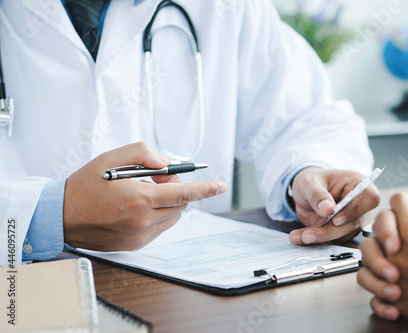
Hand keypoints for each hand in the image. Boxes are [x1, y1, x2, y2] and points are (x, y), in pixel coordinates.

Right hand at [63, 142, 226, 250]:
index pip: (184, 194)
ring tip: (141, 193)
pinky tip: (136, 207)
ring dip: (167, 202)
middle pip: (180, 204)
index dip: (205, 189)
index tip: (221, 186)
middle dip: (176, 189)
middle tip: (155, 178)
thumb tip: (165, 164)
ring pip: (171, 216)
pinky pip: (159, 227)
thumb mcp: (111, 158)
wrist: (60, 216)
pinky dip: (157, 215)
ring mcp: (140, 236)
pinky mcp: (135, 245)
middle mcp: (143, 221)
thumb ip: (142, 153)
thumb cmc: (84, 186)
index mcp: (141, 200)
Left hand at [288, 168, 379, 244]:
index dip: (355, 210)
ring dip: (321, 237)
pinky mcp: (343, 231)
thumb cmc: (311, 181)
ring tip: (299, 236)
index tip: (335, 219)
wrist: (304, 192)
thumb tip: (327, 209)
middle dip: (330, 230)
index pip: (369, 198)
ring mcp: (353, 219)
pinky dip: (316, 240)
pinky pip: (333, 239)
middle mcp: (360, 203)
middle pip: (355, 222)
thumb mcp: (309, 183)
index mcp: (358, 184)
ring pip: (343, 234)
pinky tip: (301, 237)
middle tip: (308, 235)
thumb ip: (317, 195)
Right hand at [358, 197, 407, 320]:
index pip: (389, 214)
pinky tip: (395, 310)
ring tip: (396, 293)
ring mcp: (392, 269)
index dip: (388, 226)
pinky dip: (381, 304)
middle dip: (377, 258)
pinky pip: (374, 297)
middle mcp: (398, 246)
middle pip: (369, 243)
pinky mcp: (392, 292)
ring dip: (376, 282)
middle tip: (394, 273)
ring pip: (366, 270)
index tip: (397, 244)